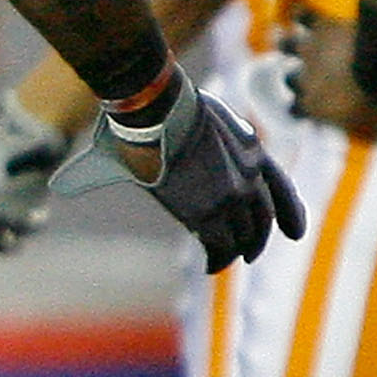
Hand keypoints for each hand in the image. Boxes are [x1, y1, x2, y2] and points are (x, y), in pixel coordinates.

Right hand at [52, 67, 304, 269]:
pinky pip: (221, 246)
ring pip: (243, 235)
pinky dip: (217, 260)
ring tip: (222, 260)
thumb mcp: (185, 122)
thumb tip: (81, 172)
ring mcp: (234, 195)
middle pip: (263, 218)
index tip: (296, 233)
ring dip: (233, 251)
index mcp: (251, 148)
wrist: (157, 110)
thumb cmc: (157, 110)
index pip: (282, 188)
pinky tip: (211, 266)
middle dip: (256, 238)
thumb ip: (180, 146)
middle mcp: (251, 173)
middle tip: (250, 252)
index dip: (291, 213)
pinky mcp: (211, 212)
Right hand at [283, 12, 376, 140]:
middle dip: (296, 79)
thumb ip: (357, 125)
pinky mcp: (321, 26)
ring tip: (293, 43)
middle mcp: (305, 78)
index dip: (303, 109)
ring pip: (286, 45)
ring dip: (290, 44)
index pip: (297, 111)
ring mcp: (310, 50)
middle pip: (290, 80)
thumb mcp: (369, 120)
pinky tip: (306, 15)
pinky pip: (303, 16)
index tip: (310, 108)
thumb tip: (360, 132)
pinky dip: (304, 16)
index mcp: (314, 104)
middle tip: (307, 76)